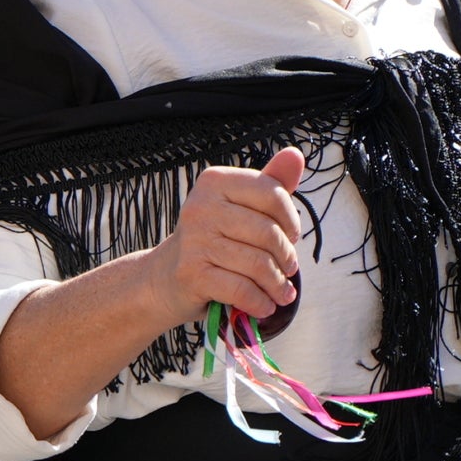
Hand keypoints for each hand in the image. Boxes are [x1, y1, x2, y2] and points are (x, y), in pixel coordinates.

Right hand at [147, 147, 306, 324]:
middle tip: (287, 270)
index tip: (290, 236)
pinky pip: (242, 290)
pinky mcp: (191, 273)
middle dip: (286, 258)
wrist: (165, 277)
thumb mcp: (240, 207)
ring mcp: (193, 240)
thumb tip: (295, 154)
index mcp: (215, 181)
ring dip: (277, 286)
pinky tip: (264, 305)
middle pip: (268, 232)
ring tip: (280, 292)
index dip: (290, 220)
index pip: (272, 193)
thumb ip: (270, 183)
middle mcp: (200, 206)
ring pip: (258, 265)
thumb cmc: (212, 240)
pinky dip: (259, 302)